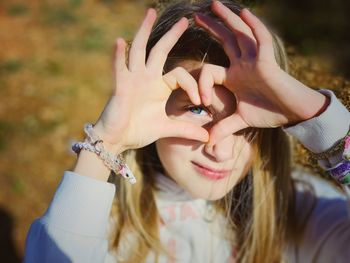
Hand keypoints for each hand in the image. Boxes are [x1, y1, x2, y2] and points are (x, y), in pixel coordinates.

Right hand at [94, 9, 208, 152]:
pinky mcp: (120, 87)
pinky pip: (119, 68)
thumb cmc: (139, 131)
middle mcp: (146, 78)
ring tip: (150, 12)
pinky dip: (118, 56)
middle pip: (159, 51)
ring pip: (139, 50)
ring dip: (144, 31)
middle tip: (184, 20)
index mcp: (158, 86)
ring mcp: (132, 80)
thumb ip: (186, 129)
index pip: (179, 74)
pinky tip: (120, 41)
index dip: (192, 84)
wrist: (117, 140)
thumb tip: (207, 138)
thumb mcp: (167, 128)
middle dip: (171, 35)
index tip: (200, 101)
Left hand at [195, 1, 328, 145]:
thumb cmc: (268, 114)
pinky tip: (244, 13)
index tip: (198, 100)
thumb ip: (223, 128)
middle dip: (211, 28)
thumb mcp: (240, 120)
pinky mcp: (268, 62)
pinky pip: (260, 41)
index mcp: (233, 78)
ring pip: (240, 35)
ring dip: (228, 19)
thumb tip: (207, 143)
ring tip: (214, 5)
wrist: (291, 114)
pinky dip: (253, 27)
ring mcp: (254, 61)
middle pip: (224, 41)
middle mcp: (242, 65)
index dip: (200, 82)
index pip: (209, 71)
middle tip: (196, 16)